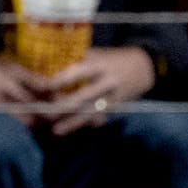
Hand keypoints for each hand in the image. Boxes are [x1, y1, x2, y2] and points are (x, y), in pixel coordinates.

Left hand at [30, 46, 156, 135]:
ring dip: (73, 123)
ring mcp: (113, 97)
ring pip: (91, 112)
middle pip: (84, 96)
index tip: (44, 88)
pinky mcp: (116, 108)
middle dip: (64, 107)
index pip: (78, 73)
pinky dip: (86, 125)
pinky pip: (100, 119)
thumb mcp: (96, 55)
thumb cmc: (110, 59)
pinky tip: (71, 132)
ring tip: (56, 131)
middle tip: (45, 114)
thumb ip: (75, 61)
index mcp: (99, 65)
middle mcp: (107, 82)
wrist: (144, 67)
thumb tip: (45, 67)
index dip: (60, 81)